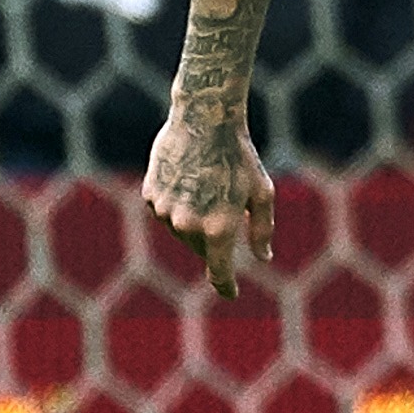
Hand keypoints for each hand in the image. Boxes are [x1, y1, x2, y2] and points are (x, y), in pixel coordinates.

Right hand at [142, 105, 274, 297]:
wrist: (204, 119)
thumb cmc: (240, 156)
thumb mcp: (262, 192)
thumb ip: (262, 230)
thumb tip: (263, 258)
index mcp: (219, 228)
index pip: (219, 273)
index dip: (226, 286)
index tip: (231, 293)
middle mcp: (189, 225)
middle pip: (201, 249)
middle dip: (215, 238)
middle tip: (227, 207)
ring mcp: (166, 211)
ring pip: (181, 231)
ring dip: (195, 220)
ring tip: (208, 186)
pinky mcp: (150, 195)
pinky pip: (165, 212)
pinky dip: (177, 205)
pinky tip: (189, 179)